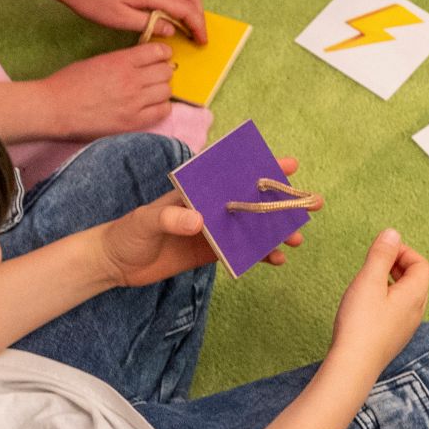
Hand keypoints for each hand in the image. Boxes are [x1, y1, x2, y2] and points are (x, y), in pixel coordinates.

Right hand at [41, 43, 175, 137]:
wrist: (53, 109)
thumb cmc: (68, 83)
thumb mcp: (96, 61)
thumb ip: (121, 61)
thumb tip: (142, 62)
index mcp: (121, 61)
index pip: (157, 52)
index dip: (162, 53)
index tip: (161, 56)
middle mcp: (131, 80)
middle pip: (166, 71)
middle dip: (163, 71)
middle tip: (155, 75)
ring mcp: (134, 102)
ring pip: (167, 91)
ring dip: (162, 89)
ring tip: (152, 92)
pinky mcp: (133, 122)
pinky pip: (163, 112)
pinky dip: (161, 107)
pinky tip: (151, 106)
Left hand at [51, 0, 205, 40]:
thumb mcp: (117, 19)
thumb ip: (148, 24)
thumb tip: (171, 30)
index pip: (185, 8)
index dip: (198, 25)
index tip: (202, 41)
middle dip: (199, 13)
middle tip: (197, 32)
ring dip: (192, 0)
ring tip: (188, 19)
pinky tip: (172, 5)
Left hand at [95, 157, 309, 287]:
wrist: (115, 263)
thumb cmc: (126, 233)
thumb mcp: (146, 221)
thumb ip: (171, 218)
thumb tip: (200, 220)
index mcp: (197, 189)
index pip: (233, 173)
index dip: (262, 167)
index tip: (289, 165)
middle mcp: (211, 205)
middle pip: (252, 199)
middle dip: (282, 200)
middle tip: (312, 203)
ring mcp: (214, 228)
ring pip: (253, 226)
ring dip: (277, 230)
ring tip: (297, 239)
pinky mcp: (213, 251)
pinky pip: (243, 251)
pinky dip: (260, 254)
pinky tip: (275, 260)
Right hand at [328, 230, 428, 382]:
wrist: (353, 366)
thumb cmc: (360, 323)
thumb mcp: (369, 281)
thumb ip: (381, 255)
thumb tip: (393, 233)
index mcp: (415, 295)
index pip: (422, 265)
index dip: (404, 252)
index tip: (382, 250)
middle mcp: (416, 311)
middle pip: (417, 280)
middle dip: (398, 265)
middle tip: (376, 261)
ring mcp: (406, 327)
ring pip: (407, 296)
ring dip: (392, 282)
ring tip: (369, 280)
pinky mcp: (393, 337)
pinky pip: (397, 310)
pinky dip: (386, 298)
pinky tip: (366, 303)